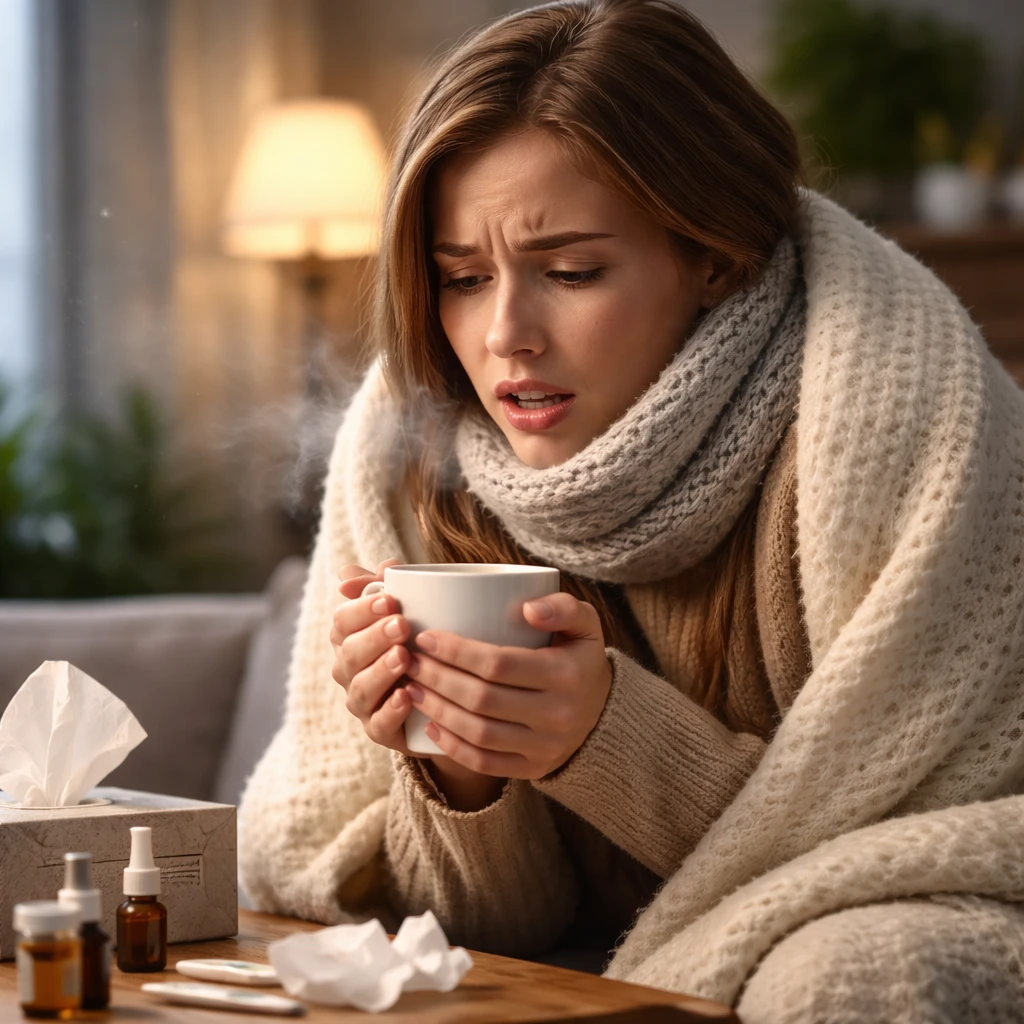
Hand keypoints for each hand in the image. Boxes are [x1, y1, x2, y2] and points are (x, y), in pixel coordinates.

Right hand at [331, 559, 417, 754]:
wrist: (448, 693)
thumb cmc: (421, 640)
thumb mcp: (411, 609)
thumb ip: (393, 587)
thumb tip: (386, 567)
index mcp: (350, 637)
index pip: (342, 621)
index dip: (362, 610)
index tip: (390, 600)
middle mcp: (350, 670)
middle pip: (348, 654)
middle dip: (374, 638)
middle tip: (402, 624)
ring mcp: (364, 702)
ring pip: (360, 690)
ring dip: (381, 672)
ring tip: (404, 657)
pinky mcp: (381, 731)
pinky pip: (378, 725)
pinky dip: (390, 711)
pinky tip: (407, 696)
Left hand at [403, 592, 612, 779]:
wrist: (604, 714)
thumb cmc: (580, 658)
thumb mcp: (585, 624)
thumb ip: (562, 607)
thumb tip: (527, 608)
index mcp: (565, 675)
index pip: (498, 663)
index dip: (456, 652)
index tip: (426, 638)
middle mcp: (557, 715)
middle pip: (481, 699)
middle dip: (438, 678)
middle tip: (410, 660)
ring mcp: (544, 747)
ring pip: (478, 732)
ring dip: (437, 710)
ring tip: (411, 687)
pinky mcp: (533, 768)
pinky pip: (485, 763)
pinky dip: (452, 746)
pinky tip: (429, 725)